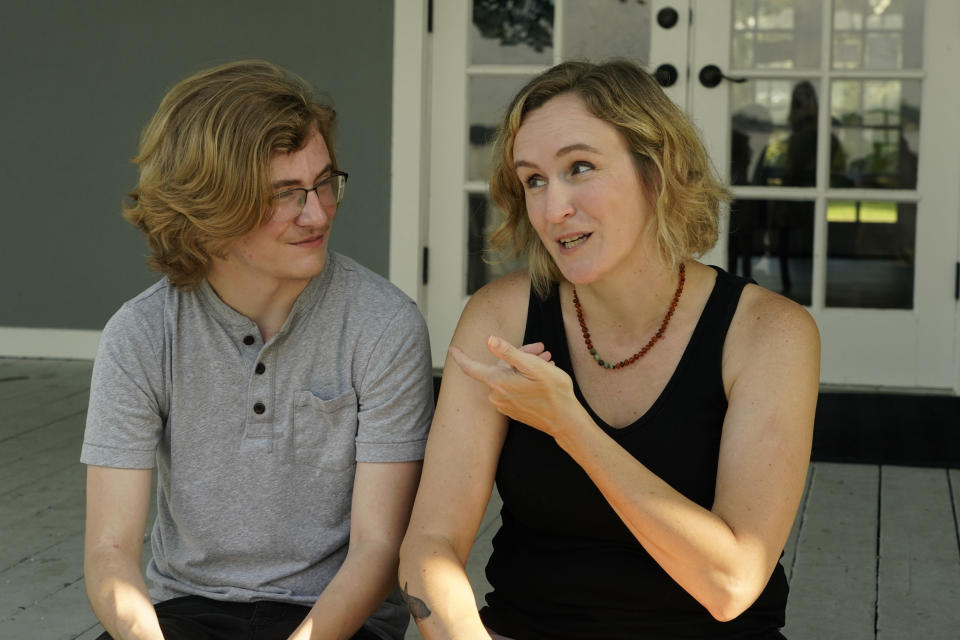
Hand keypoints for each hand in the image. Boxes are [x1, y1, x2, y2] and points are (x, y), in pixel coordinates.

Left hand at [449, 336, 579, 437]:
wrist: (565, 420)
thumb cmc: (553, 391)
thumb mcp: (532, 365)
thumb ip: (507, 352)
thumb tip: (489, 340)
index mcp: (498, 382)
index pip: (471, 367)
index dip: (461, 356)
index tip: (452, 348)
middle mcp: (496, 396)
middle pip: (500, 368)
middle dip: (519, 355)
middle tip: (542, 350)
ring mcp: (504, 405)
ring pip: (509, 377)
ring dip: (525, 367)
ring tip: (547, 361)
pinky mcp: (513, 411)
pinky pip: (514, 389)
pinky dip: (525, 379)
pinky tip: (542, 376)